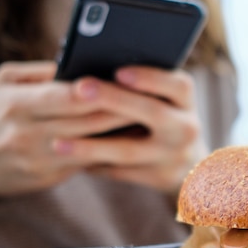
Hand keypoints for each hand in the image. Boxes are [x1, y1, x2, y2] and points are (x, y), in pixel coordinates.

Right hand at [0, 61, 136, 211]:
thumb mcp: (6, 83)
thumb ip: (44, 73)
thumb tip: (85, 61)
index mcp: (16, 103)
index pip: (68, 95)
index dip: (102, 89)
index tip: (131, 80)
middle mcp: (26, 133)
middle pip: (88, 120)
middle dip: (123, 109)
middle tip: (155, 98)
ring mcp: (39, 159)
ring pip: (94, 144)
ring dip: (124, 131)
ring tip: (151, 117)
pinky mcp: (50, 177)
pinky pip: (89, 162)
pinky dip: (112, 150)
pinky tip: (133, 140)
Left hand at [53, 66, 204, 192]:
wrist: (190, 164)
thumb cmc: (162, 116)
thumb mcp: (164, 99)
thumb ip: (139, 87)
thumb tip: (91, 69)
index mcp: (185, 100)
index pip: (178, 85)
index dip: (151, 78)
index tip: (119, 71)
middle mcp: (186, 128)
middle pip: (153, 113)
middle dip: (115, 100)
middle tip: (79, 90)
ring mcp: (174, 156)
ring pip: (129, 150)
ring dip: (92, 147)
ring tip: (57, 143)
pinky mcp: (160, 178)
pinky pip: (120, 171)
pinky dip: (93, 164)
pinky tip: (67, 159)